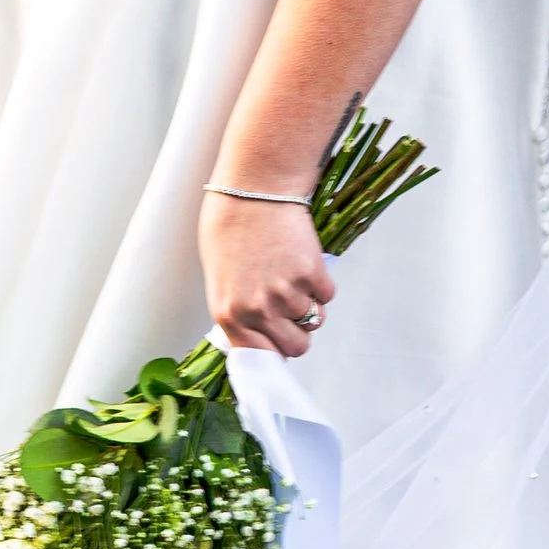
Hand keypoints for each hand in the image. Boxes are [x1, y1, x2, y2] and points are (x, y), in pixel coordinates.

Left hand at [200, 192, 333, 356]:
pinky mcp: (312, 273)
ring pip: (314, 319)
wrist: (251, 191)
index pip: (262, 357)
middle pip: (296, 346)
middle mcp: (258, 310)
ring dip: (309, 302)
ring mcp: (287, 293)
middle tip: (291, 309)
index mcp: (230, 315)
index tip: (280, 345)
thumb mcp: (221, 281)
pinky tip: (302, 260)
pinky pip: (327, 295)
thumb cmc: (229, 229)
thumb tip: (263, 337)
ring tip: (291, 273)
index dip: (275, 350)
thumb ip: (240, 314)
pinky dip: (320, 283)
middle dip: (298, 332)